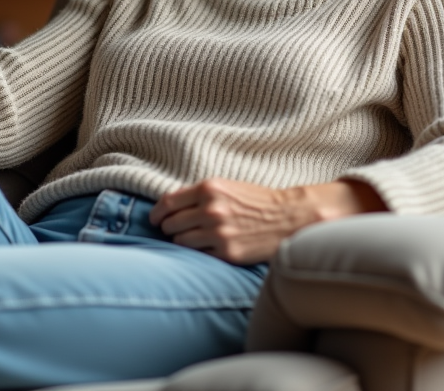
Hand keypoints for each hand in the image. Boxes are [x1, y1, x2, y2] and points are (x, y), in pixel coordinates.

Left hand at [150, 177, 385, 264]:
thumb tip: (167, 206)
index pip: (167, 202)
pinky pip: (198, 256)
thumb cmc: (256, 201)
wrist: (288, 217)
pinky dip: (199, 253)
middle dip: (170, 228)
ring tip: (194, 240)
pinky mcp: (227, 253)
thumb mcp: (226, 187)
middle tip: (177, 230)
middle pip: (170, 224)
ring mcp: (218, 233)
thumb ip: (198, 194)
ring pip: (180, 242)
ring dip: (183, 242)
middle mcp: (211, 210)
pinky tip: (209, 248)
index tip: (155, 219)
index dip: (157, 213)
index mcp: (209, 189)